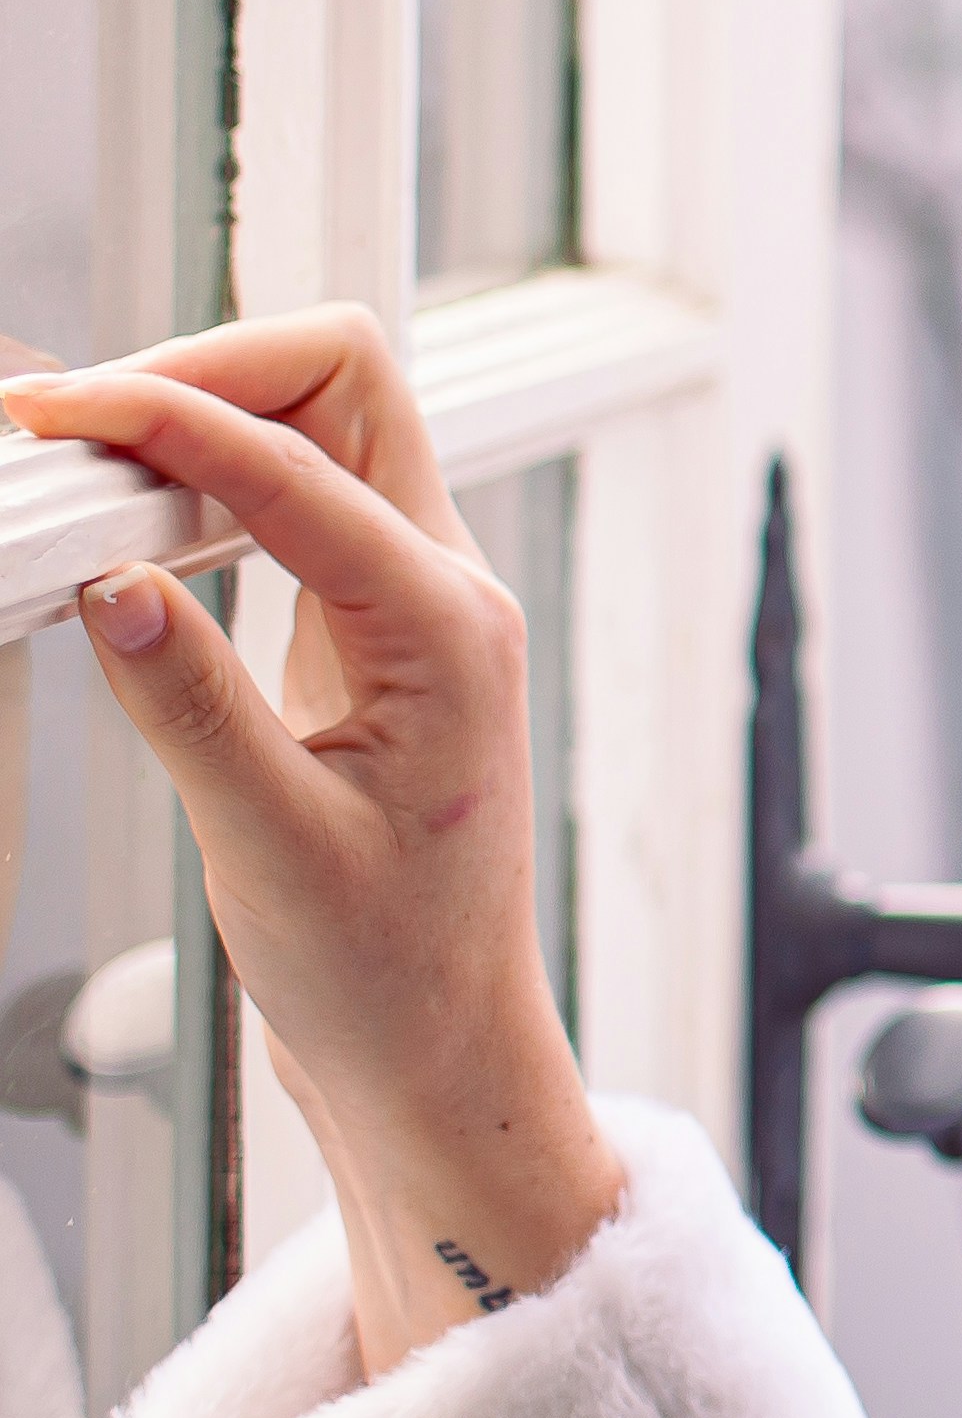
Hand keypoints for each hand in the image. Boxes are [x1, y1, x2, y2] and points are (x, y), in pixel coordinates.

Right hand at [0, 309, 620, 1375]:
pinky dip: (207, 482)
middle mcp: (447, 591)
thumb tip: (116, 580)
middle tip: (65, 419)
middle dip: (208, 370)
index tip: (57, 413)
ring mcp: (414, 603)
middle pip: (346, 386)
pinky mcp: (369, 631)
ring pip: (324, 429)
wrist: (440, 1048)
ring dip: (204, 416)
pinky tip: (123, 523)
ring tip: (77, 459)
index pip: (301, 463)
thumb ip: (191, 706)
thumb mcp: (269, 847)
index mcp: (447, 628)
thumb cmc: (385, 971)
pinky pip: (296, 503)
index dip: (169, 415)